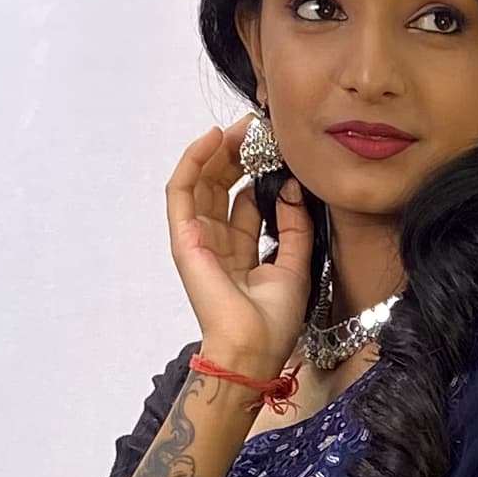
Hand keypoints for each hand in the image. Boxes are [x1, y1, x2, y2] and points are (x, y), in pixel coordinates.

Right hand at [166, 115, 311, 379]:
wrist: (253, 348)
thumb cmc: (273, 321)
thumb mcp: (296, 265)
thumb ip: (294, 227)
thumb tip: (292, 189)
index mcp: (242, 251)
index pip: (247, 200)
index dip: (261, 172)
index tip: (279, 149)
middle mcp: (217, 241)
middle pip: (222, 185)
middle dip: (240, 154)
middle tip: (260, 129)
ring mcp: (198, 238)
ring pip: (201, 182)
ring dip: (218, 150)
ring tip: (241, 128)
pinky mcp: (184, 237)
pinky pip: (181, 189)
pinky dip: (193, 160)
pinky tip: (213, 138)